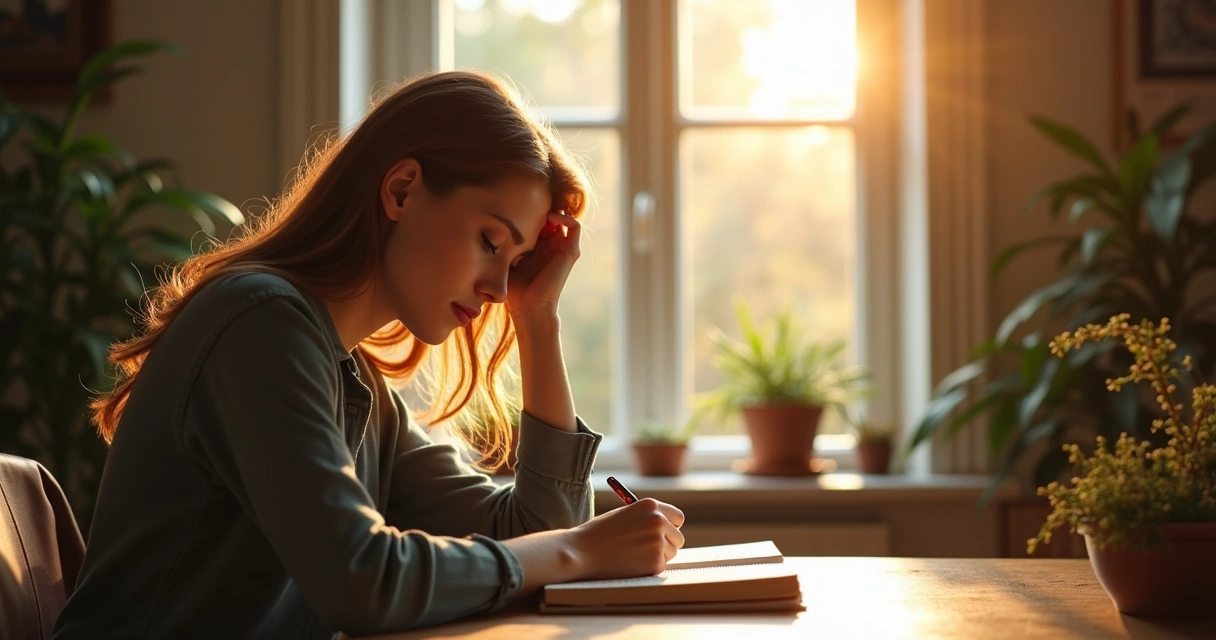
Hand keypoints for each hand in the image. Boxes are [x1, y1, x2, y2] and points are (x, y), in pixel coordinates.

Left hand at [506, 210, 580, 320]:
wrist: (529, 307)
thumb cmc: (515, 289)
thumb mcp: (507, 260)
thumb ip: (506, 244)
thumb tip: (490, 225)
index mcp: (539, 249)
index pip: (538, 222)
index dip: (529, 213)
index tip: (515, 210)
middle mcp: (553, 247)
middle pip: (551, 218)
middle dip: (540, 210)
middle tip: (527, 208)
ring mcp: (563, 248)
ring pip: (563, 219)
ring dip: (553, 211)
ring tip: (541, 212)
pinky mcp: (571, 251)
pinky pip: (574, 225)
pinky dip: (565, 216)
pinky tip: (551, 216)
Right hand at [569, 498, 685, 578]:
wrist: (581, 552)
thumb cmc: (597, 534)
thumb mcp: (624, 515)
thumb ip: (646, 519)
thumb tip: (666, 529)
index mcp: (650, 505)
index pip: (677, 517)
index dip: (670, 527)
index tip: (664, 533)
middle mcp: (658, 521)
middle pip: (677, 537)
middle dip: (666, 544)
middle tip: (648, 549)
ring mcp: (658, 542)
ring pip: (670, 553)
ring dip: (657, 556)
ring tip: (632, 555)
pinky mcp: (656, 563)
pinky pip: (660, 567)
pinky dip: (648, 568)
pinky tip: (630, 564)